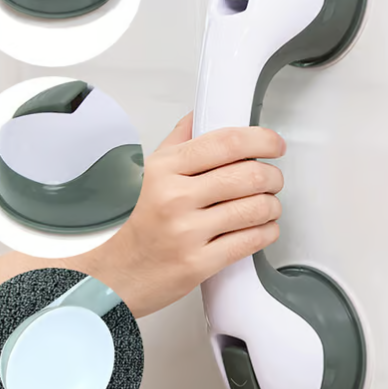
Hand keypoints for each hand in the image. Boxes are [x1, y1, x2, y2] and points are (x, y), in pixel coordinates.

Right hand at [96, 112, 285, 317]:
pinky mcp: (198, 263)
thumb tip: (200, 116)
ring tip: (268, 206)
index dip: (261, 139)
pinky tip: (264, 228)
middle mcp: (175, 198)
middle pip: (248, 174)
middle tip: (273, 179)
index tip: (274, 144)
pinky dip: (267, 231)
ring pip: (255, 208)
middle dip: (273, 176)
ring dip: (272, 206)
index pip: (226, 142)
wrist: (113, 273)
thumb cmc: (133, 222)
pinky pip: (250, 241)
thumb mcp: (148, 173)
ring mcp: (187, 232)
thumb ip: (178, 143)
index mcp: (165, 169)